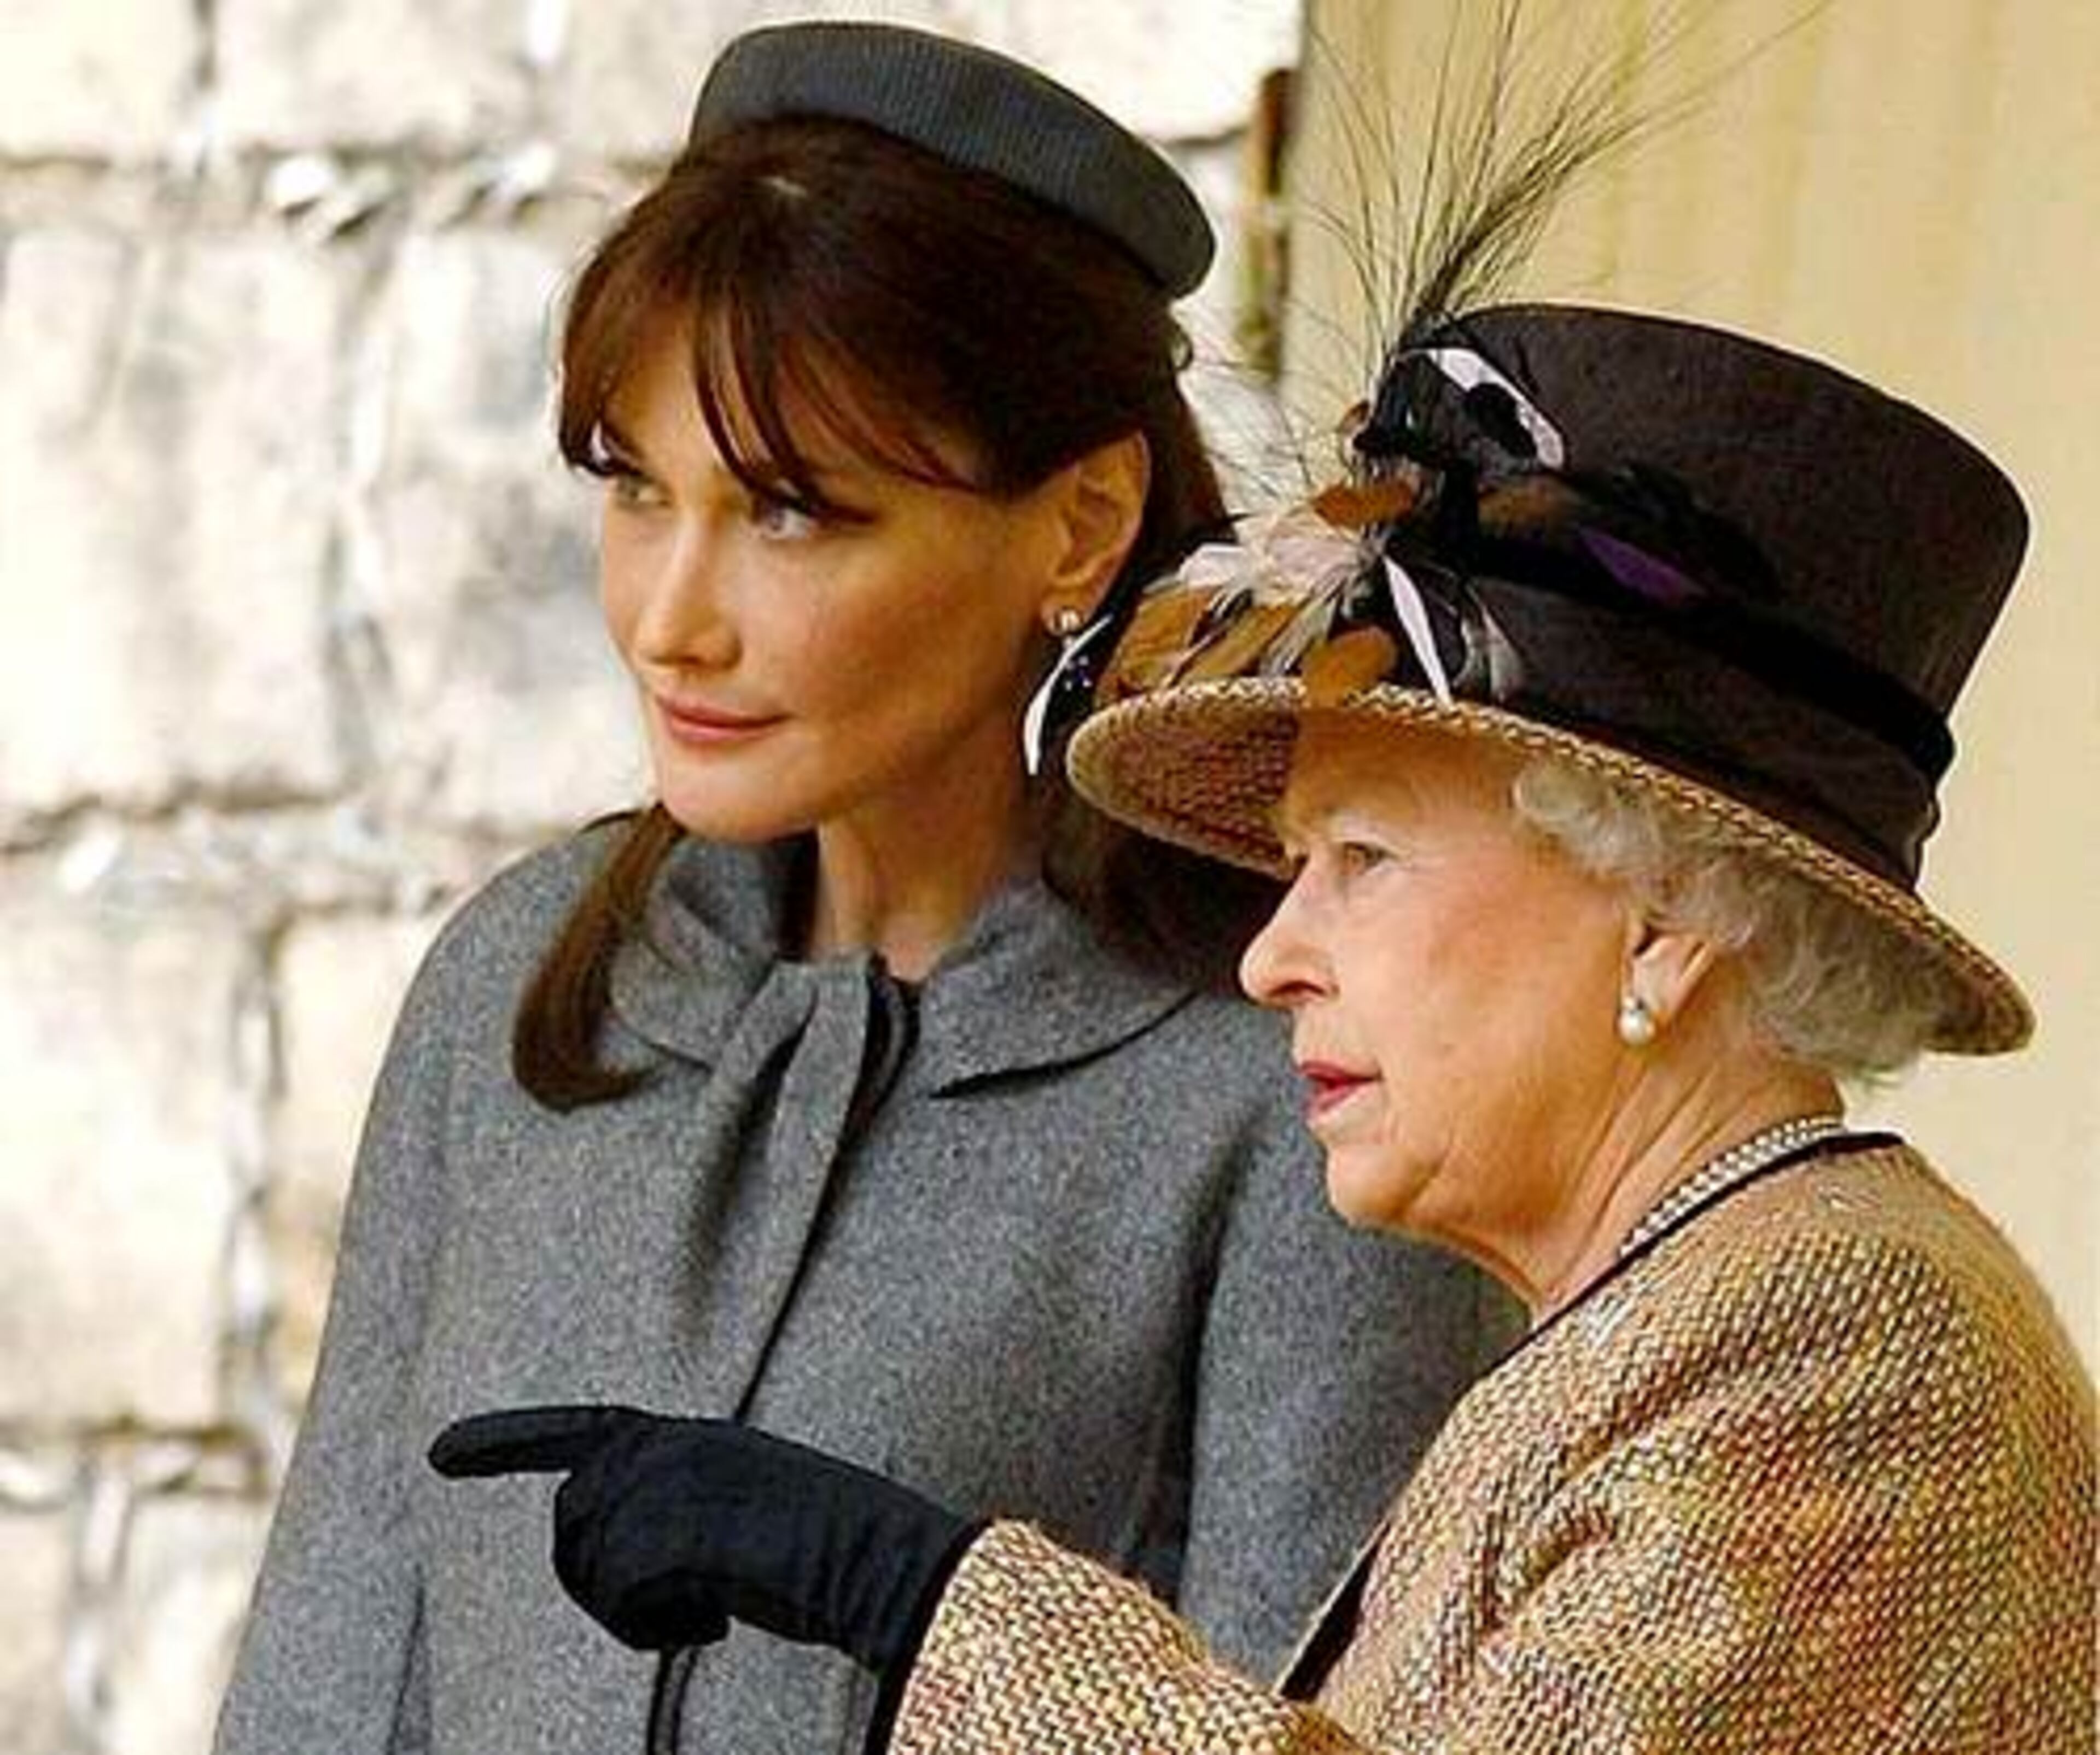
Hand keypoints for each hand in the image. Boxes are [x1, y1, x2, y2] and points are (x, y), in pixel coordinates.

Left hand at [428, 1405, 979, 1669]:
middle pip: (573, 1524)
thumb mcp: (740, 1501)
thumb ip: (671, 1504)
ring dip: (635, 1610)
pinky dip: (658, 1631)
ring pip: (588, 1568)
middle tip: (682, 1611)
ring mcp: (662, 1487)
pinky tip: (714, 1625)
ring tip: (708, 1611)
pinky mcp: (664, 1532)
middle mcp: (664, 1449)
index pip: (579, 1428)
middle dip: (602, 1580)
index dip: (504, 1440)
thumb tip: (599, 1548)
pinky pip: (618, 1603)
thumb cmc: (824, 1544)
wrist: (875, 1554)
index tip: (438, 1454)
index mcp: (686, 1436)